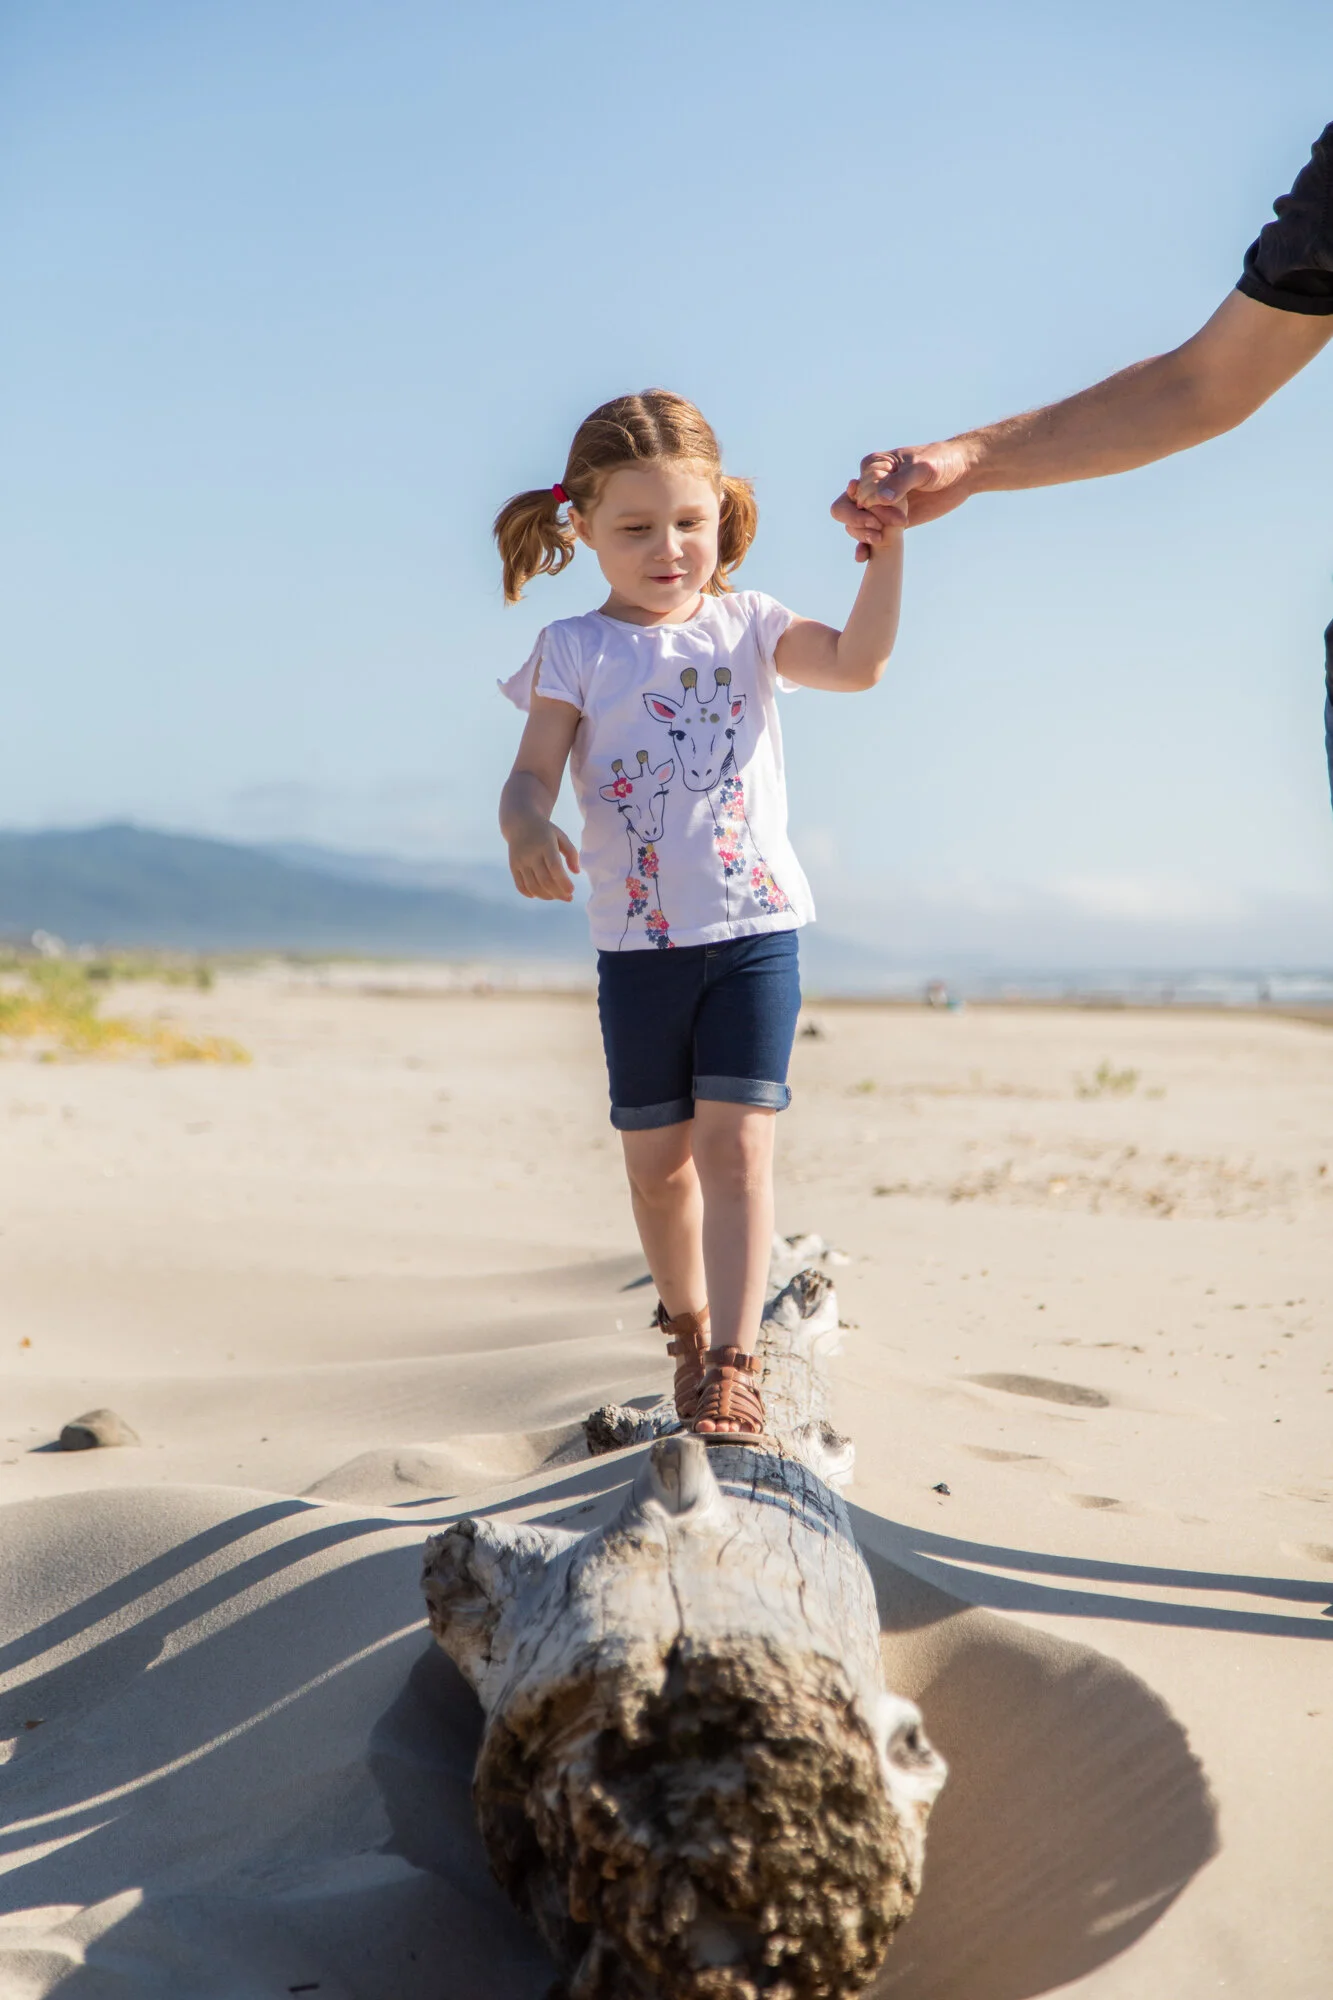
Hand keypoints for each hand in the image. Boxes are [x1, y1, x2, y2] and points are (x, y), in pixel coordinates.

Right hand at [508, 818, 579, 901]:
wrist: (520, 823)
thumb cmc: (545, 831)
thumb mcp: (561, 836)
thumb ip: (571, 853)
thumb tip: (576, 872)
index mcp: (545, 845)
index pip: (554, 867)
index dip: (563, 882)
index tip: (572, 890)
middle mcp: (531, 854)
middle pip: (544, 880)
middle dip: (558, 893)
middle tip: (569, 898)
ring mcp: (520, 861)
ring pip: (532, 886)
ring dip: (546, 896)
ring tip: (556, 896)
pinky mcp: (513, 867)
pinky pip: (520, 886)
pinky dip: (530, 894)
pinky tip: (540, 895)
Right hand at [830, 439, 978, 557]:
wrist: (963, 474)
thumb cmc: (942, 462)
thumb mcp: (922, 468)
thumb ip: (900, 482)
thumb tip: (879, 500)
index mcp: (874, 466)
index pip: (858, 490)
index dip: (871, 505)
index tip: (895, 513)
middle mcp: (871, 485)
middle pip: (843, 508)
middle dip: (857, 521)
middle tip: (877, 531)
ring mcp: (879, 505)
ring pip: (853, 524)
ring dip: (861, 535)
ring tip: (879, 541)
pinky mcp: (889, 522)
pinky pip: (868, 536)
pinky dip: (862, 547)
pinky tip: (862, 557)